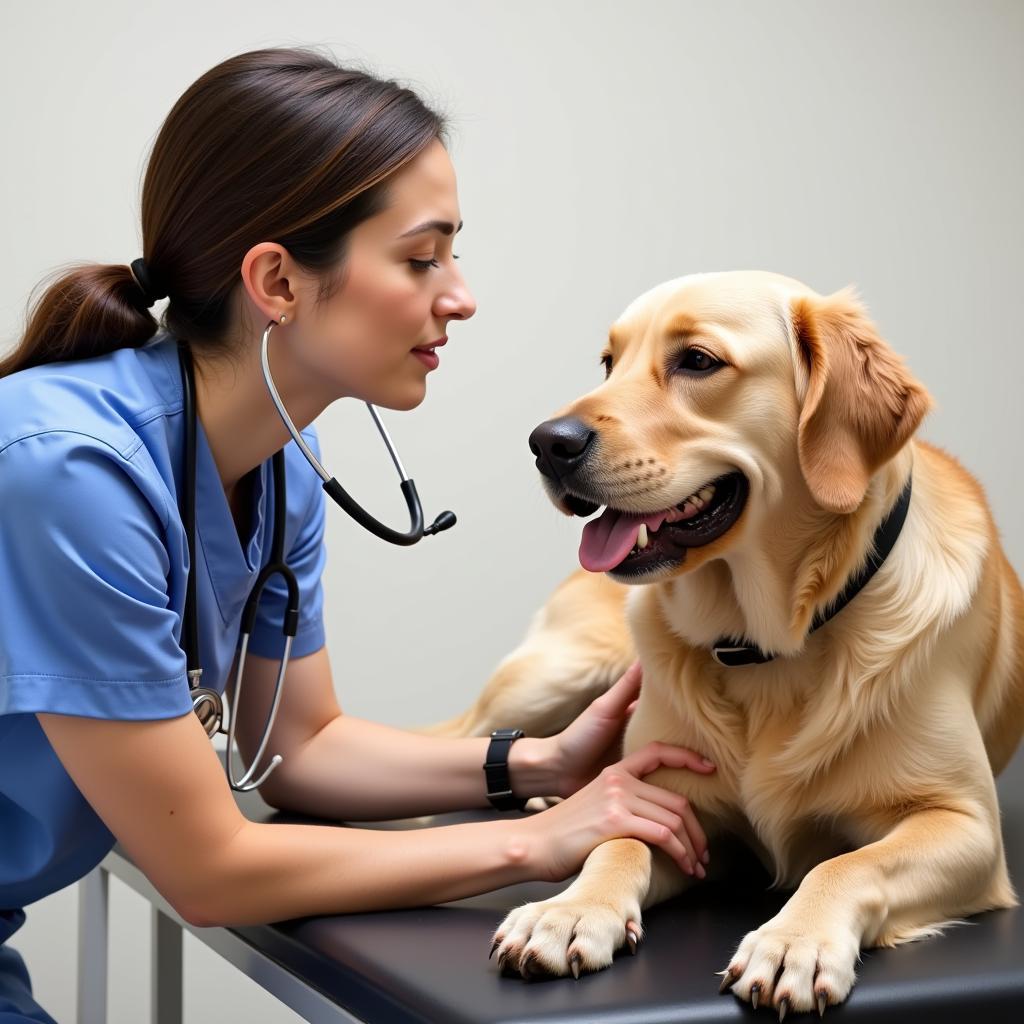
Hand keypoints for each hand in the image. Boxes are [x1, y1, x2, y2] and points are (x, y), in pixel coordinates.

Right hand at [523, 740, 715, 881]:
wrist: (535, 843)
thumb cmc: (565, 834)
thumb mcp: (597, 805)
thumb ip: (624, 804)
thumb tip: (656, 823)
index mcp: (615, 771)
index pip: (658, 752)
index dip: (688, 759)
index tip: (710, 770)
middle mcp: (619, 779)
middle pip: (676, 801)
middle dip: (698, 832)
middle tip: (704, 854)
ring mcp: (617, 798)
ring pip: (674, 819)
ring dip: (692, 848)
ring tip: (696, 867)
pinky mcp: (616, 820)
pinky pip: (663, 835)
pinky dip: (681, 853)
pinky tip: (684, 866)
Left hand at [549, 660, 712, 797]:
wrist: (557, 773)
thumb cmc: (578, 736)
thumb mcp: (605, 709)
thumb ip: (626, 687)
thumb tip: (646, 656)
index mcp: (637, 717)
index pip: (669, 710)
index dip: (689, 708)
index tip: (715, 707)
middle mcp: (643, 739)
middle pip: (677, 737)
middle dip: (698, 741)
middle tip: (726, 745)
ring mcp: (642, 763)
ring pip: (673, 763)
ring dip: (691, 767)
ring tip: (719, 770)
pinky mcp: (638, 786)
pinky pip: (663, 785)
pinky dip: (677, 787)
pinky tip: (695, 793)